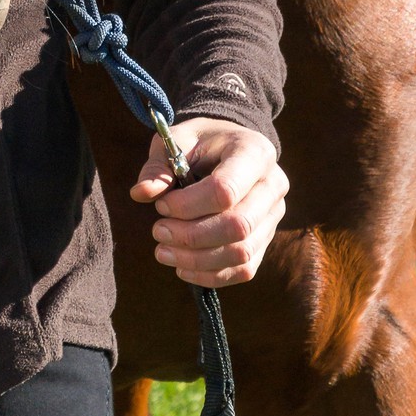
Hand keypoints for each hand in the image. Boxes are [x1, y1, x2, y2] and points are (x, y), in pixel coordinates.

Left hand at [129, 117, 287, 287]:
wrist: (228, 146)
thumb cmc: (200, 142)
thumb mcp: (176, 140)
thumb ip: (158, 166)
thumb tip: (141, 193)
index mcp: (254, 151)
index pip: (226, 190)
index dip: (188, 205)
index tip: (161, 205)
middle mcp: (273, 185)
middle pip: (238, 225)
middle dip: (191, 236)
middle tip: (158, 231)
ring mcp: (274, 215)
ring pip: (242, 253)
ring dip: (197, 260)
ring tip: (163, 252)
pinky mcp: (266, 238)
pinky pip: (245, 269)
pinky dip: (211, 275)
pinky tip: (182, 268)